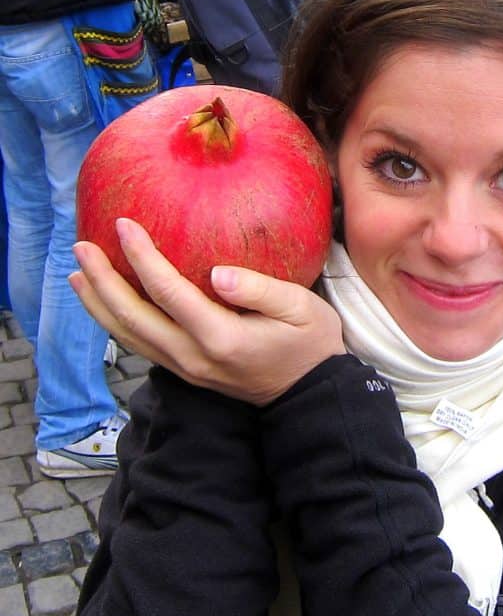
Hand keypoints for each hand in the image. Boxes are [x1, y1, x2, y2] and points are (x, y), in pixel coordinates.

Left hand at [70, 217, 344, 405]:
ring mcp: (187, 369)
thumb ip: (260, 290)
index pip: (167, 292)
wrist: (310, 393)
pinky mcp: (186, 372)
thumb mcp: (301, 309)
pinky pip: (142, 345)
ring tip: (78, 275)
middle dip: (102, 281)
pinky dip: (116, 323)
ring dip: (99, 305)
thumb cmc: (311, 343)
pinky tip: (107, 303)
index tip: (123, 223)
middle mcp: (194, 357)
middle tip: (81, 246)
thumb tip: (217, 274)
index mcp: (221, 338)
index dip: (142, 256)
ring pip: (129, 336)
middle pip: (132, 318)